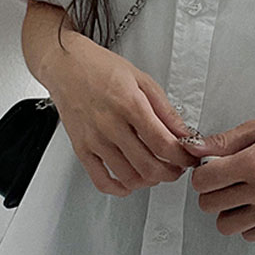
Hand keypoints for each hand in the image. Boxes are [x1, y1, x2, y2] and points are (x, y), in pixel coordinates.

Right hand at [42, 31, 199, 195]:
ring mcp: (94, 139)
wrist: (66, 65)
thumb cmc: (101, 68)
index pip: (163, 143)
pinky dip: (119, 189)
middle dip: (171, 173)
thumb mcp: (142, 80)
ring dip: (150, 181)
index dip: (182, 157)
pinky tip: (130, 182)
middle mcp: (110, 124)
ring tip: (157, 172)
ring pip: (129, 177)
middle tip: (177, 168)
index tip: (189, 157)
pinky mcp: (81, 148)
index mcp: (130, 104)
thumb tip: (183, 132)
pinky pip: (101, 180)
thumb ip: (165, 110)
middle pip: (148, 165)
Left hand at [177, 112, 254, 240]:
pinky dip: (248, 222)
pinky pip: (249, 235)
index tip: (212, 168)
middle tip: (226, 179)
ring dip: (228, 210)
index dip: (202, 173)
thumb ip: (224, 142)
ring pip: (225, 225)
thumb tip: (193, 148)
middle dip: (212, 191)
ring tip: (241, 193)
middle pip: (208, 205)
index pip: (202, 182)